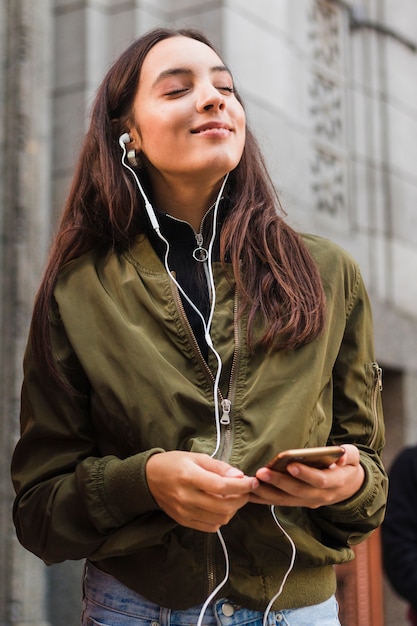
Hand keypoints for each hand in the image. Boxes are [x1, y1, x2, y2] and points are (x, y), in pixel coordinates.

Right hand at [146, 451, 258, 531]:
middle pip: (223, 506)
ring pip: (219, 519)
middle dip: (242, 499)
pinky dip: (221, 518)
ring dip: (233, 510)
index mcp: (189, 477)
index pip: (221, 487)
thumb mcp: (196, 457)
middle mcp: (186, 497)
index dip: (241, 486)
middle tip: (246, 490)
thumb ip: (218, 467)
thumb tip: (239, 476)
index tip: (253, 481)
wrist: (149, 478)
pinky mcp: (183, 521)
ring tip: (234, 498)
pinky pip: (210, 527)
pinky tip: (221, 507)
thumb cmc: (174, 463)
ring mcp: (184, 512)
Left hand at [250, 444, 364, 507]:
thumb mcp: (354, 458)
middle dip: (279, 483)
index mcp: (336, 482)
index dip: (305, 474)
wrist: (350, 488)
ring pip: (287, 500)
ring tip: (252, 483)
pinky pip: (280, 503)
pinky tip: (250, 492)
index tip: (290, 465)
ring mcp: (310, 501)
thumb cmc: (347, 467)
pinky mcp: (299, 503)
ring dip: (268, 493)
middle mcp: (322, 496)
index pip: (320, 480)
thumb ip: (349, 455)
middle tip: (262, 473)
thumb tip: (341, 455)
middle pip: (298, 491)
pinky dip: (265, 499)